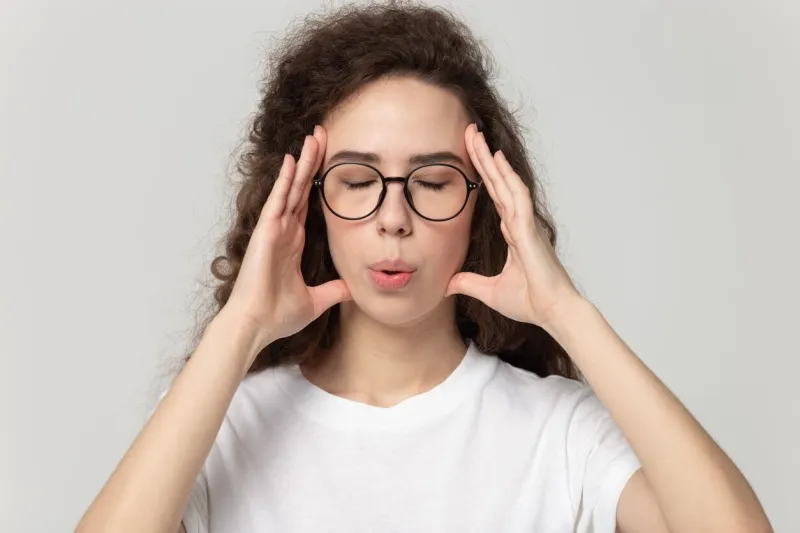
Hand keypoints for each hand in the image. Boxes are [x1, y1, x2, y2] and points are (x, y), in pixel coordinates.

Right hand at [222, 125, 351, 349]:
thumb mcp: (316, 299)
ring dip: (303, 163)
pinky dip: (285, 181)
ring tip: (314, 137)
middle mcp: (284, 231)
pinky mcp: (266, 233)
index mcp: (294, 242)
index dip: (319, 181)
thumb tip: (354, 288)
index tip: (330, 161)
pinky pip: (278, 201)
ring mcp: (274, 229)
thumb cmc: (278, 315)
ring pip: (291, 188)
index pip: (308, 203)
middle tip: (323, 135)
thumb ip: (334, 290)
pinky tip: (293, 160)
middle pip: (301, 188)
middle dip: (313, 162)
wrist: (257, 325)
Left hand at [445, 123, 581, 330]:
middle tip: (469, 131)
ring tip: (477, 136)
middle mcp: (519, 222)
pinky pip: (517, 197)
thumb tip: (448, 284)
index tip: (469, 154)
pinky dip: (507, 177)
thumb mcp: (489, 291)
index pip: (493, 195)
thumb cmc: (529, 301)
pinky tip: (498, 160)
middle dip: (483, 157)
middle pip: (497, 182)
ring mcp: (525, 224)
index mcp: (512, 232)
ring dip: (491, 159)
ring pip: (505, 183)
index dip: (482, 174)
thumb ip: (469, 283)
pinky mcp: (529, 230)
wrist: (551, 312)